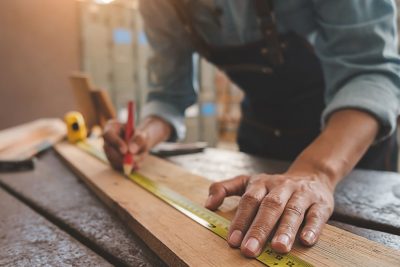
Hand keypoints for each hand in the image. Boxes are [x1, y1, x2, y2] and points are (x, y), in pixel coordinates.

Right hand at [103, 119, 148, 169]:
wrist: (139, 143)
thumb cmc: (139, 136)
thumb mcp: (141, 135)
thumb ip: (138, 140)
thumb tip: (131, 151)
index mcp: (111, 128)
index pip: (108, 134)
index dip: (116, 143)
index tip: (125, 151)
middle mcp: (106, 140)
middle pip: (108, 150)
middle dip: (121, 158)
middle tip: (134, 161)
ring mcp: (107, 152)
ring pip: (113, 160)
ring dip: (128, 162)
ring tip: (141, 157)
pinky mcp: (111, 161)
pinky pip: (118, 167)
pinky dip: (129, 167)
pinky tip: (138, 162)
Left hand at [205, 172, 333, 255]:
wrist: (311, 175)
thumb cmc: (274, 186)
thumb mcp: (248, 181)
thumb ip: (226, 188)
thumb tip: (208, 204)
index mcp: (261, 183)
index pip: (249, 201)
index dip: (240, 220)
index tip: (232, 241)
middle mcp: (281, 187)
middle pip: (270, 206)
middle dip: (259, 229)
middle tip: (249, 250)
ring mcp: (301, 194)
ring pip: (293, 211)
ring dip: (285, 229)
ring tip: (278, 247)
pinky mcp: (320, 204)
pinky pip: (316, 215)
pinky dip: (312, 227)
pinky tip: (306, 240)